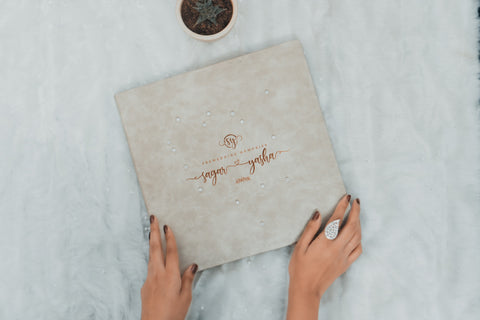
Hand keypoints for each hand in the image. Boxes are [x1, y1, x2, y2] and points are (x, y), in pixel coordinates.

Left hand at [141, 215, 197, 319]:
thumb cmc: (172, 315)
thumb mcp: (186, 297)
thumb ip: (188, 279)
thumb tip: (192, 265)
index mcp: (170, 276)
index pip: (171, 252)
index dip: (170, 237)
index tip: (167, 226)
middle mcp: (158, 274)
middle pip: (155, 248)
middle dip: (153, 232)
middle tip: (152, 218)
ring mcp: (149, 280)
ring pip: (150, 257)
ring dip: (151, 243)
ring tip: (151, 232)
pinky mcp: (145, 286)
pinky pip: (150, 267)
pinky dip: (153, 258)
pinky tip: (156, 259)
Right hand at [286, 195, 361, 319]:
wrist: (307, 290)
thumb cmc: (300, 268)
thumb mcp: (300, 247)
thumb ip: (310, 229)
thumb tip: (318, 214)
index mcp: (325, 242)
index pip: (337, 219)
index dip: (342, 206)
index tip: (347, 197)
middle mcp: (337, 248)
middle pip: (352, 226)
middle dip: (356, 212)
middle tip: (356, 202)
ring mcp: (343, 257)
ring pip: (357, 237)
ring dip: (359, 223)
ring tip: (356, 215)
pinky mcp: (345, 264)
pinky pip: (358, 250)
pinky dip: (359, 239)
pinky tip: (356, 235)